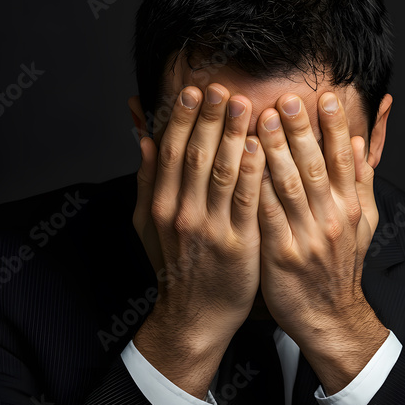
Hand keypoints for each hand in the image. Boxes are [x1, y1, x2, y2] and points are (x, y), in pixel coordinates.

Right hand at [132, 84, 264, 396]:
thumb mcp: (147, 224)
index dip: (182, 118)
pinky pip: (246, 203)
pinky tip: (260, 148)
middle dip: (210, 119)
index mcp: (160, 205)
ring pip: (221, 174)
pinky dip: (252, 173)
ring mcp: (209, 230)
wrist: (194, 316)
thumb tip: (143, 136)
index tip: (194, 90)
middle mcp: (181, 214)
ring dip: (233, 136)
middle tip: (224, 87)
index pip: (170, 151)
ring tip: (246, 105)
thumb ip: (147, 179)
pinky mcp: (237, 246)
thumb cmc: (176, 267)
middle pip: (195, 155)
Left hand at [256, 91, 387, 393]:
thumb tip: (358, 143)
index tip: (324, 96)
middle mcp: (331, 219)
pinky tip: (243, 165)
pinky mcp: (281, 255)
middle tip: (286, 99)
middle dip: (300, 130)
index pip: (342, 159)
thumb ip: (359, 183)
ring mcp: (306, 237)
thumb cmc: (339, 267)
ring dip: (275, 150)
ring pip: (289, 186)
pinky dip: (256, 188)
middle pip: (314, 166)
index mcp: (349, 208)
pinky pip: (266, 216)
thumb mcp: (363, 225)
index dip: (333, 127)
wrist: (329, 317)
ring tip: (261, 120)